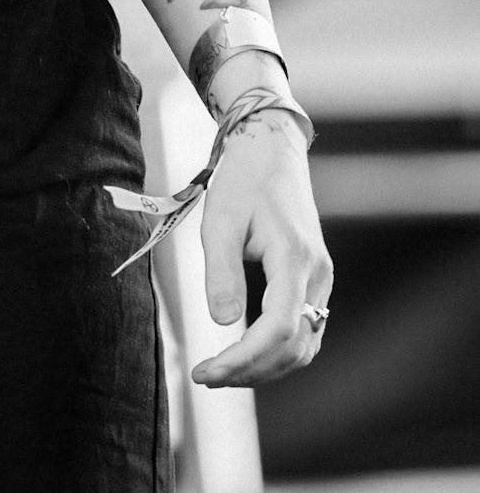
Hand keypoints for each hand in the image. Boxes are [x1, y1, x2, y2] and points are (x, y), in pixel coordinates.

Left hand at [192, 110, 332, 386]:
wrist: (271, 149)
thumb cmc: (243, 180)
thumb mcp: (221, 219)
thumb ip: (221, 270)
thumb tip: (223, 324)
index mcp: (294, 258)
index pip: (277, 329)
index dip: (243, 359)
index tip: (206, 371)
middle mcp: (317, 275)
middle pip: (294, 347)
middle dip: (251, 371)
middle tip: (206, 377)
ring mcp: (321, 279)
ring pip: (304, 345)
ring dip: (266, 367)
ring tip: (222, 372)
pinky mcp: (315, 280)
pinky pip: (305, 331)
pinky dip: (278, 352)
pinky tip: (245, 353)